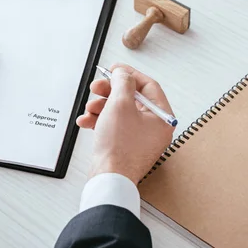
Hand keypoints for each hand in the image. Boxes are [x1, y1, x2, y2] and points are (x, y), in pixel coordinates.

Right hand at [76, 64, 175, 184]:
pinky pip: (112, 127)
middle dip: (110, 92)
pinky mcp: (124, 146)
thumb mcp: (120, 105)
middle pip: (131, 99)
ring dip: (100, 106)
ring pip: (119, 112)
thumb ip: (122, 83)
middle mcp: (153, 128)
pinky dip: (99, 121)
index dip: (129, 74)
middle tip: (96, 87)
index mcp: (162, 118)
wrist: (109, 178)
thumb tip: (123, 73)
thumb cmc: (119, 148)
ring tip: (89, 109)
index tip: (114, 69)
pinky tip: (86, 121)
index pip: (148, 86)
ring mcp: (139, 139)